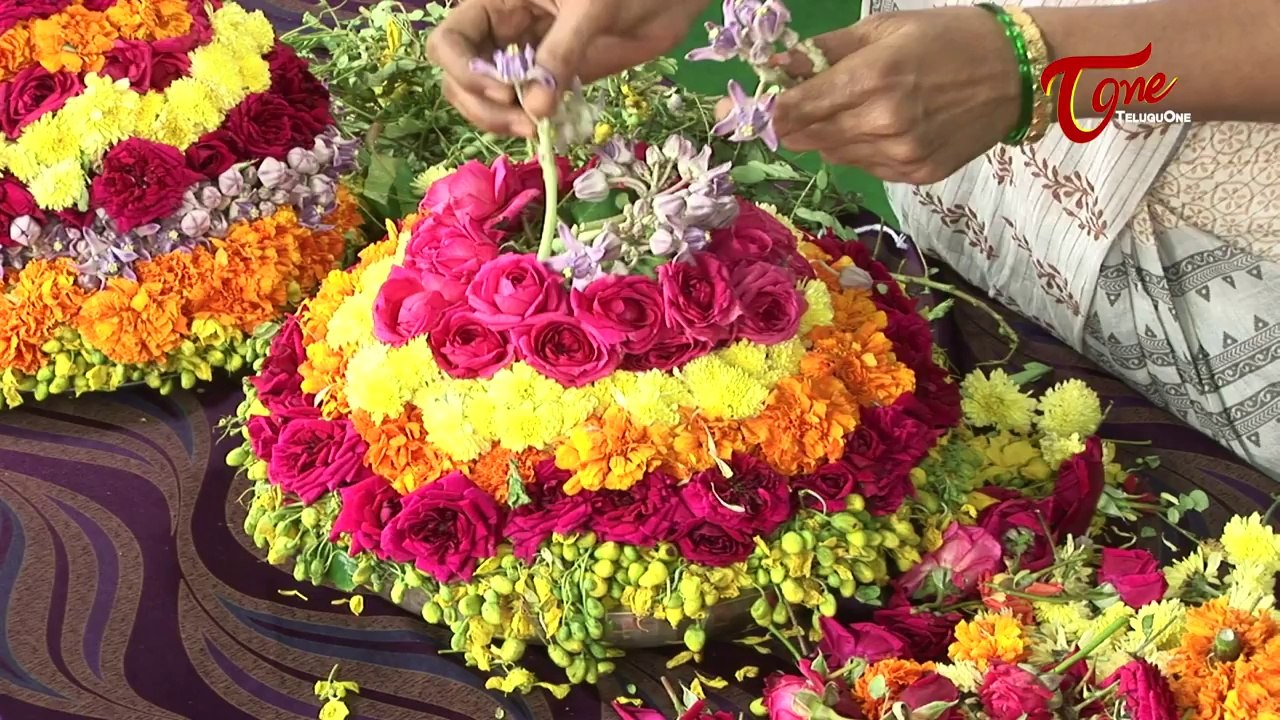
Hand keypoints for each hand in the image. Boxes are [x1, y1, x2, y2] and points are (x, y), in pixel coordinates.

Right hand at [427, 0, 711, 136]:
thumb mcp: (591, 7)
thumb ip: (562, 52)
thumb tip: (536, 108)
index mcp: (497, 1)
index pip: (450, 41)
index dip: (464, 70)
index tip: (503, 91)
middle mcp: (504, 31)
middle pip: (462, 79)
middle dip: (483, 107)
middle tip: (527, 125)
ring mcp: (528, 57)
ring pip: (490, 100)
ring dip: (504, 121)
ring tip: (540, 130)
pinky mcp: (555, 78)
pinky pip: (529, 106)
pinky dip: (534, 122)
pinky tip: (554, 128)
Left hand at [765, 8, 1023, 183]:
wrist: (1017, 73)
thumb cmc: (947, 38)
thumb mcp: (883, 30)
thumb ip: (824, 52)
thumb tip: (775, 67)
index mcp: (873, 79)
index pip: (797, 108)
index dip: (772, 109)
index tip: (759, 107)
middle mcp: (883, 123)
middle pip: (809, 136)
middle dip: (796, 123)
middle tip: (794, 109)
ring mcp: (901, 155)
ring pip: (834, 155)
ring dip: (828, 136)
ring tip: (849, 110)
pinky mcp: (916, 175)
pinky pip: (865, 168)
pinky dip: (860, 150)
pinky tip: (878, 128)